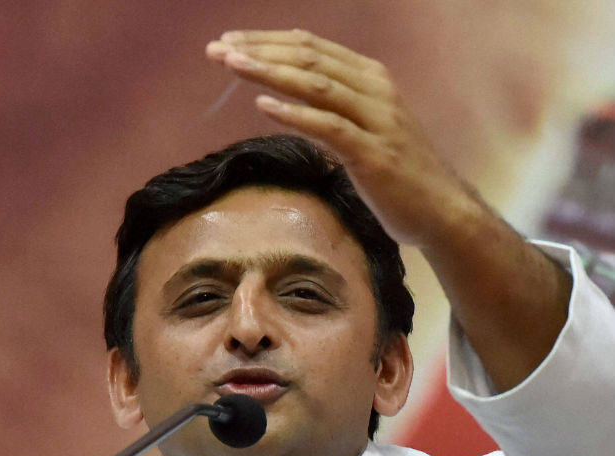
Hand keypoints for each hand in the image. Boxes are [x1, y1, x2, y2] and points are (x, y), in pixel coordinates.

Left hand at [206, 29, 482, 249]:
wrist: (442, 210)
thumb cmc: (401, 175)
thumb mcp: (367, 131)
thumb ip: (335, 112)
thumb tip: (291, 105)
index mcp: (372, 80)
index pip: (313, 49)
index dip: (270, 42)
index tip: (232, 41)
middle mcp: (376, 91)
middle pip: (310, 58)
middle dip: (260, 50)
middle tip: (217, 48)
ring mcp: (377, 121)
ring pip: (317, 85)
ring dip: (270, 72)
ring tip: (231, 64)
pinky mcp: (374, 155)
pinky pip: (330, 127)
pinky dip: (295, 114)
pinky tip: (264, 105)